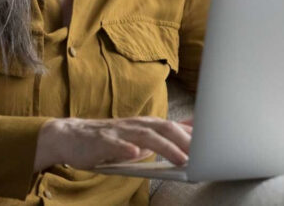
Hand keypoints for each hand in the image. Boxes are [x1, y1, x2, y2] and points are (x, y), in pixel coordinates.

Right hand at [33, 117, 192, 171]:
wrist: (71, 137)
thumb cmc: (109, 140)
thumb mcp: (139, 135)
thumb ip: (163, 134)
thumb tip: (191, 129)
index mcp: (145, 125)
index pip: (173, 126)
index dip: (193, 134)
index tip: (212, 140)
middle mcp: (135, 125)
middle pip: (164, 128)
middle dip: (184, 140)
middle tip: (203, 154)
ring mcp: (118, 133)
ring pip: (145, 136)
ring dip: (165, 147)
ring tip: (180, 159)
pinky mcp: (101, 142)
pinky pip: (116, 145)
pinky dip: (127, 148)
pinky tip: (135, 153)